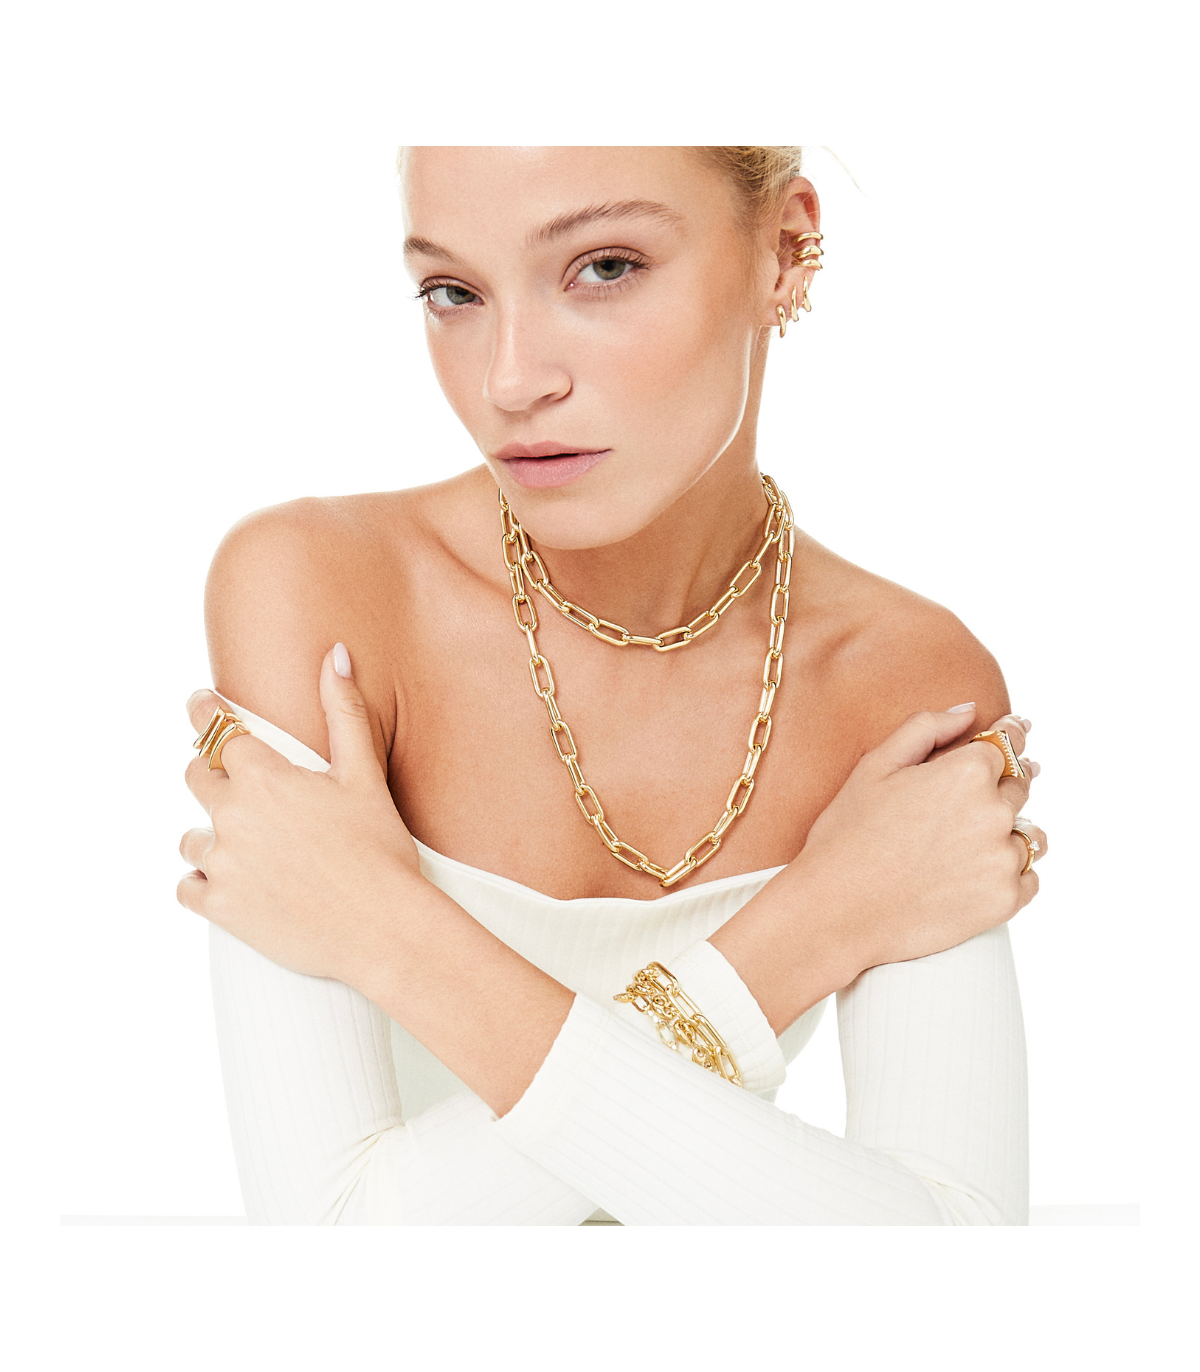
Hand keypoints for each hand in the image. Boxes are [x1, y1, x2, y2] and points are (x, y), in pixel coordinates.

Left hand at [178, 645, 420, 983]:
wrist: (383, 928)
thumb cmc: (381, 850)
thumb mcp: (364, 774)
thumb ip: (344, 711)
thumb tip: (337, 654)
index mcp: (265, 778)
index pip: (218, 731)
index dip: (206, 712)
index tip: (199, 702)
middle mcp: (234, 816)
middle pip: (196, 777)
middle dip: (212, 772)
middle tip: (234, 780)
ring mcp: (223, 863)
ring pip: (191, 836)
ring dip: (213, 835)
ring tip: (246, 844)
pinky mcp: (220, 907)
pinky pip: (188, 885)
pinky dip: (204, 881)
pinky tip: (232, 881)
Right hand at [798, 705, 1046, 972]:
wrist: (837, 911)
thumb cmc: (846, 837)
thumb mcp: (874, 767)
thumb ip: (925, 729)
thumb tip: (969, 711)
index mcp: (966, 772)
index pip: (1007, 743)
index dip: (1010, 735)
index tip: (1015, 733)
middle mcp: (994, 812)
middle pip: (1020, 786)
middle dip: (1003, 785)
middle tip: (973, 800)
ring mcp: (1002, 858)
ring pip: (1028, 834)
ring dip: (1008, 833)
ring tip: (973, 843)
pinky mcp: (1004, 900)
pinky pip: (1028, 878)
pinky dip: (1009, 874)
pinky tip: (977, 874)